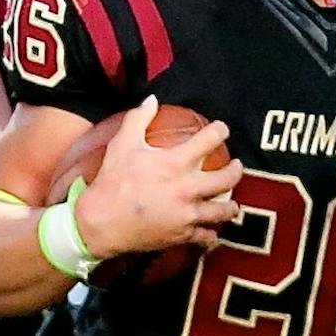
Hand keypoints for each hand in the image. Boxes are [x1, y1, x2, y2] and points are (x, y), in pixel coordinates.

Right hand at [73, 97, 243, 255]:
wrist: (99, 223)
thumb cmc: (112, 181)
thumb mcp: (122, 145)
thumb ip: (139, 119)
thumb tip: (152, 99)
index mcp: (175, 162)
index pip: (210, 139)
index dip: (220, 131)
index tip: (222, 130)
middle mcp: (188, 188)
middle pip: (227, 178)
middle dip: (236, 170)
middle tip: (235, 166)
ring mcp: (188, 214)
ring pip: (223, 210)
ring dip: (230, 205)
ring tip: (231, 203)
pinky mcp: (183, 235)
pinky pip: (207, 236)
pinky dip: (211, 235)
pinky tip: (211, 231)